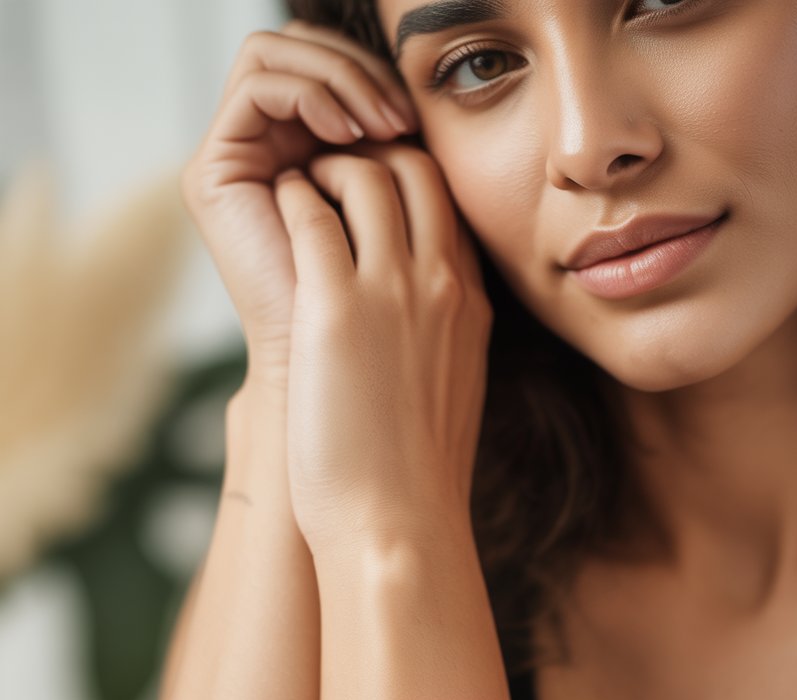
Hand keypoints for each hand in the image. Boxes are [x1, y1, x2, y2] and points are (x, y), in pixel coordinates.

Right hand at [179, 21, 417, 395]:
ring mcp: (241, 164)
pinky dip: (306, 89)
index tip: (422, 128)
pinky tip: (345, 132)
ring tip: (379, 126)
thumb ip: (414, 185)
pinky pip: (257, 80)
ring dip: (341, 76)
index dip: (384, 84)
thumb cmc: (378, 342)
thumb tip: (432, 119)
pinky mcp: (214, 172)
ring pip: (282, 51)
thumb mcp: (414, 245)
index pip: (341, 76)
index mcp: (316, 172)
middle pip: (310, 52)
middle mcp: (273, 160)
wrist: (329, 400)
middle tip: (402, 119)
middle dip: (364, 72)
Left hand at [274, 142, 493, 559]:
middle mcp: (441, 285)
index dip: (403, 181)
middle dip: (368, 157)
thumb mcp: (450, 393)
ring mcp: (391, 291)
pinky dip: (289, 200)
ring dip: (323, 171)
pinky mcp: (334, 308)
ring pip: (364, 174)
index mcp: (471, 305)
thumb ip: (440, 341)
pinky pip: (309, 213)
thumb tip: (410, 331)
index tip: (365, 195)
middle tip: (326, 180)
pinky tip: (273, 218)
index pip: (446, 203)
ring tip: (295, 193)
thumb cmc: (415, 478)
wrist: (399, 525)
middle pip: (414, 168)